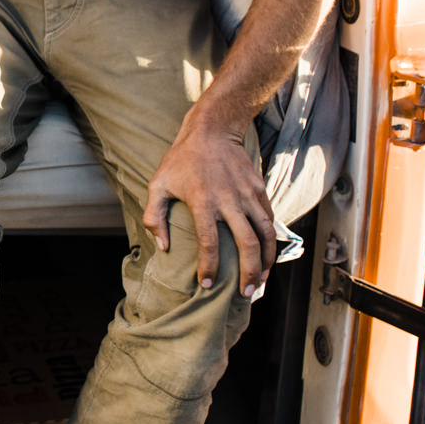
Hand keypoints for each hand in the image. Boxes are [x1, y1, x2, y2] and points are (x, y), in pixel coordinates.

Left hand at [143, 107, 275, 297]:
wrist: (213, 130)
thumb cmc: (181, 159)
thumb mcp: (158, 183)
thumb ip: (154, 216)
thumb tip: (163, 246)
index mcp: (203, 201)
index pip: (209, 243)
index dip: (209, 268)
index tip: (205, 284)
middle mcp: (229, 200)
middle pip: (247, 244)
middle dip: (249, 273)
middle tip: (246, 293)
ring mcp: (248, 195)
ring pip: (266, 234)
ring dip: (267, 261)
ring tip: (262, 280)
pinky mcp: (260, 190)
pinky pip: (270, 221)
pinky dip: (271, 241)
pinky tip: (266, 255)